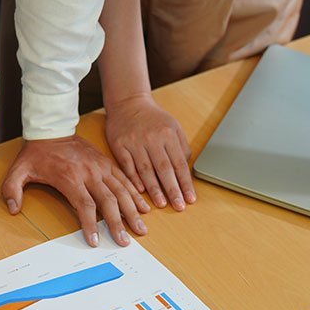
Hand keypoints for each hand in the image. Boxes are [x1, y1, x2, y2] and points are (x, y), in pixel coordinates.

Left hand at [2, 136, 149, 246]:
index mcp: (70, 177)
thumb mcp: (18, 170)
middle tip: (125, 242)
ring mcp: (101, 167)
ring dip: (132, 211)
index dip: (91, 225)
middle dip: (118, 223)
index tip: (95, 242)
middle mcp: (89, 173)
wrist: (52, 129)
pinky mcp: (107, 163)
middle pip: (108, 201)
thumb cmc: (36, 153)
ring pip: (121, 191)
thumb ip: (12, 189)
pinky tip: (144, 207)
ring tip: (141, 229)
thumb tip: (13, 209)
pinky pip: (125, 180)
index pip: (85, 205)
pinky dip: (135, 194)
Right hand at [105, 94, 195, 210]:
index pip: (179, 163)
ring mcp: (134, 142)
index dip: (185, 183)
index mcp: (168, 134)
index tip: (190, 199)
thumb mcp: (173, 126)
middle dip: (172, 190)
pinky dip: (134, 179)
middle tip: (178, 206)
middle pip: (164, 169)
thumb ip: (181, 147)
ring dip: (154, 189)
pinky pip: (128, 165)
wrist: (128, 102)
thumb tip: (185, 170)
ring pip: (146, 170)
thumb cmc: (153, 118)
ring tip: (161, 204)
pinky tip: (140, 191)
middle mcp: (152, 138)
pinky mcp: (119, 145)